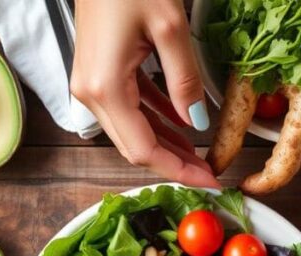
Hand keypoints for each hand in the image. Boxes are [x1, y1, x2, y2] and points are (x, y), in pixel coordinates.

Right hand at [71, 0, 218, 186]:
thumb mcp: (169, 27)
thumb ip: (185, 80)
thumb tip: (197, 122)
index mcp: (106, 88)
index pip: (143, 150)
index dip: (178, 172)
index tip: (209, 183)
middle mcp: (91, 93)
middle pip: (134, 146)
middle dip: (174, 164)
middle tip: (210, 173)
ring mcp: (90, 84)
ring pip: (131, 130)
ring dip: (166, 144)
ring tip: (200, 154)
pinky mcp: (97, 74)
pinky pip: (128, 108)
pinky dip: (155, 119)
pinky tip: (181, 124)